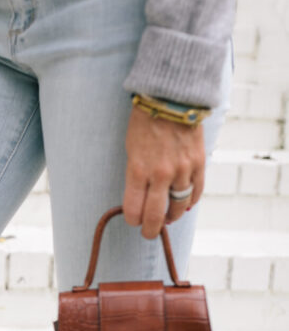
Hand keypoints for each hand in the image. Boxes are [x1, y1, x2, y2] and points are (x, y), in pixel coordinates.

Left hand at [122, 103, 204, 238]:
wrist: (172, 99)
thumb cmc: (145, 122)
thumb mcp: (131, 150)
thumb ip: (136, 176)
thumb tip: (142, 198)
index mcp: (138, 170)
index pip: (134, 209)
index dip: (133, 220)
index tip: (134, 221)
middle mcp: (160, 174)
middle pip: (156, 216)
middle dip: (150, 229)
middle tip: (149, 232)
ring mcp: (182, 170)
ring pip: (178, 207)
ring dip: (172, 216)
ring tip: (168, 217)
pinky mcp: (198, 164)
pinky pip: (196, 193)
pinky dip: (190, 202)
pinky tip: (184, 204)